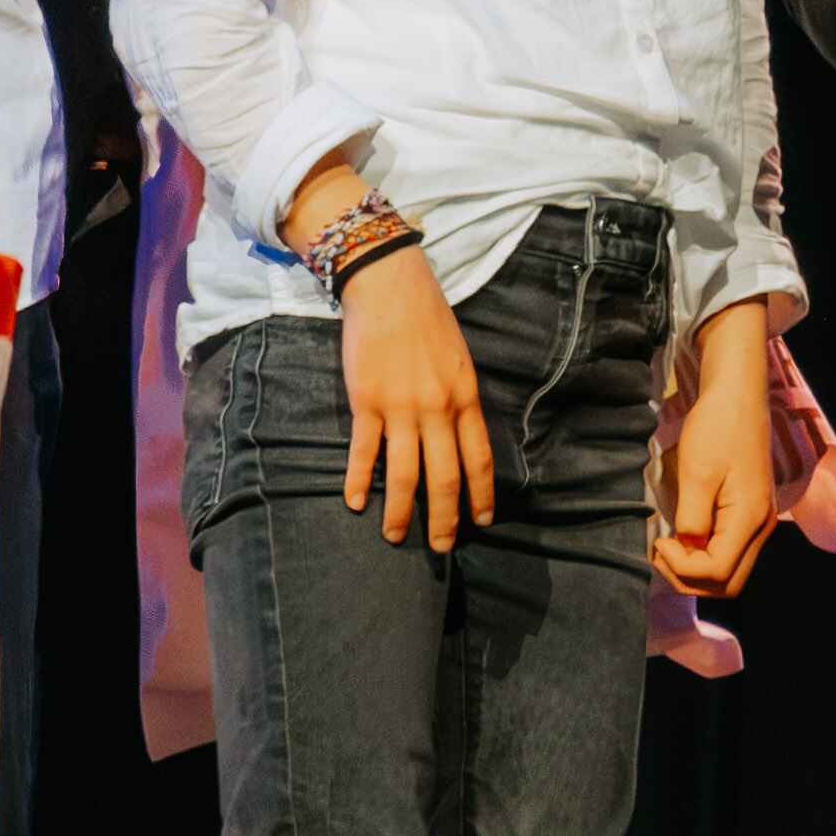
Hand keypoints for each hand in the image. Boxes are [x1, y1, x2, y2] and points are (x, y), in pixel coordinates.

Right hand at [335, 246, 494, 548]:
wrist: (389, 288)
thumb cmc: (427, 320)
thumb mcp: (458, 361)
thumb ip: (459, 400)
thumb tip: (461, 437)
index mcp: (464, 398)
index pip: (478, 459)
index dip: (480, 495)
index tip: (480, 522)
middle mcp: (437, 408)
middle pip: (444, 476)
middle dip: (444, 518)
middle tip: (441, 548)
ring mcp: (400, 407)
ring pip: (404, 473)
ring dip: (400, 511)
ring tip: (396, 536)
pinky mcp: (366, 401)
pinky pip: (364, 451)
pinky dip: (359, 480)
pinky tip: (355, 502)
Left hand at [654, 298, 793, 596]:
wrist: (739, 394)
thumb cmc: (717, 428)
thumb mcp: (696, 474)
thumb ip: (692, 520)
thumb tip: (687, 549)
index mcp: (749, 519)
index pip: (716, 572)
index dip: (681, 568)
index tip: (659, 541)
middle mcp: (761, 527)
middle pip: (728, 584)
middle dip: (690, 579)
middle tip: (662, 553)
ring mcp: (760, 520)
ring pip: (731, 572)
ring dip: (698, 571)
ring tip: (670, 547)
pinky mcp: (752, 511)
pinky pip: (732, 551)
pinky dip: (707, 557)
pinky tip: (685, 537)